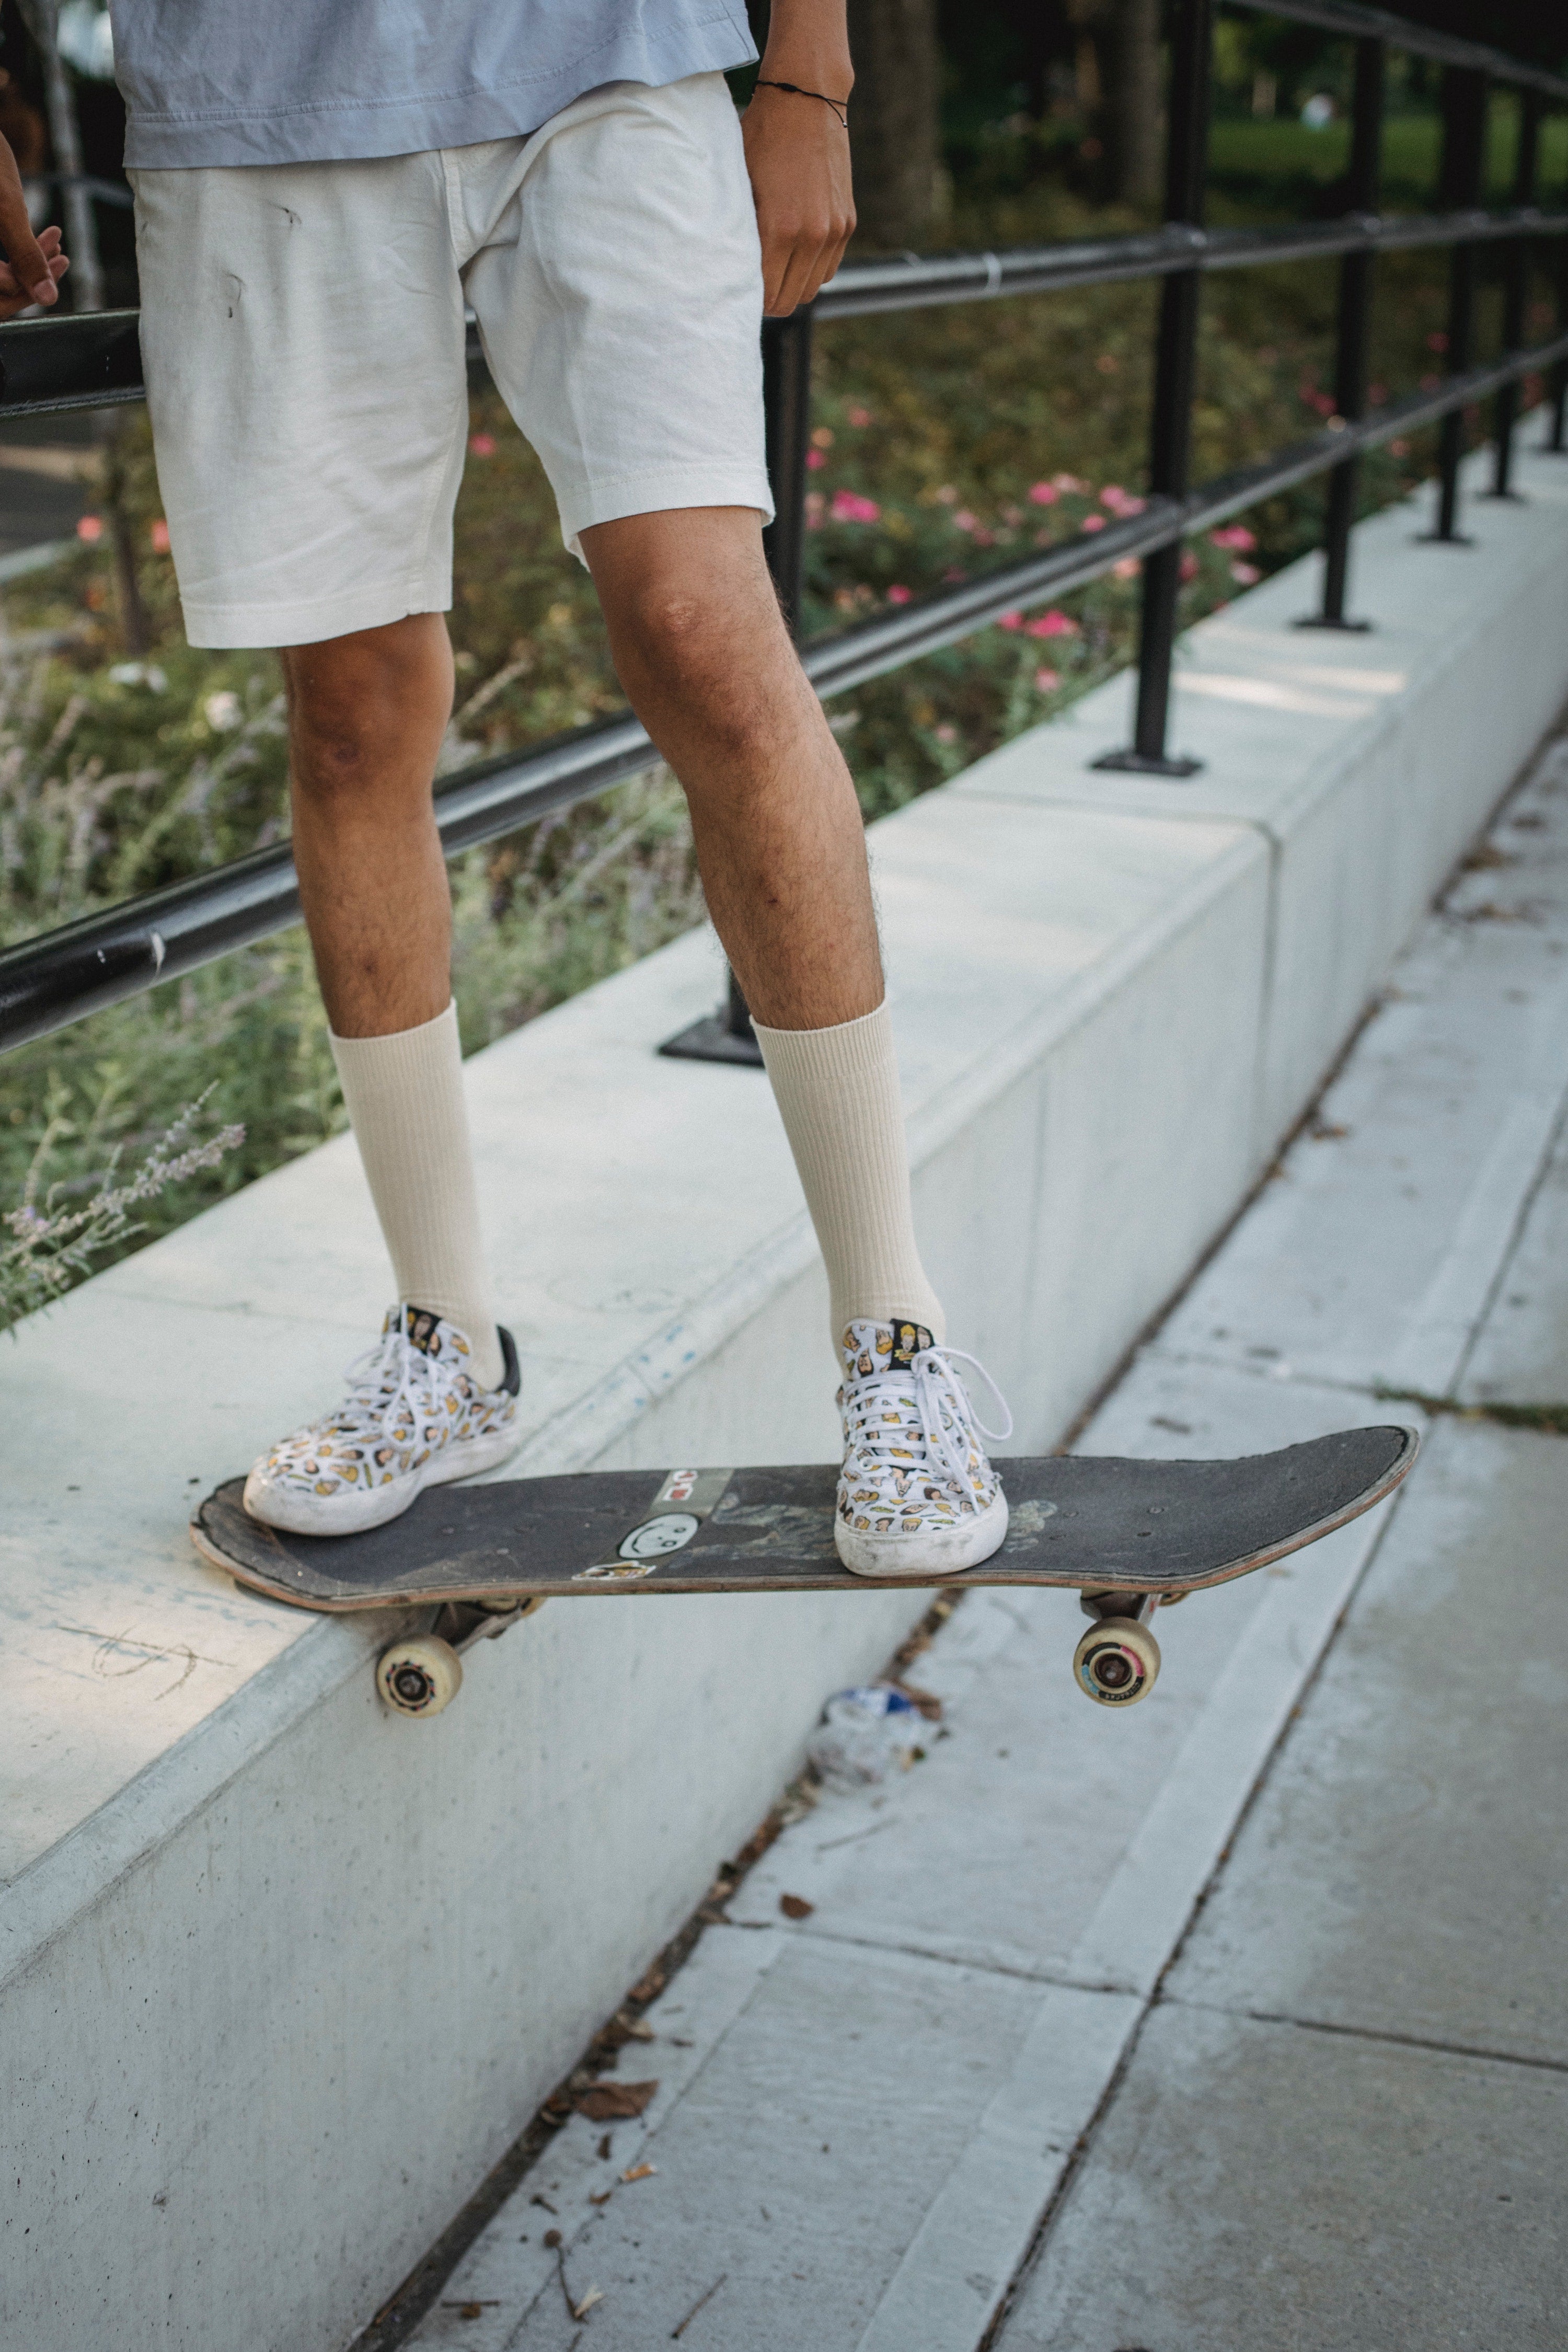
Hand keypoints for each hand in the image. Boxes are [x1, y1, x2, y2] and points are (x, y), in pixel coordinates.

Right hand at [0, 136, 66, 319]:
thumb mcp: (6, 209)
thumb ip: (26, 257)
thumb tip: (48, 300)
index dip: (25, 290)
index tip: (59, 263)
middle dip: (29, 277)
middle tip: (61, 258)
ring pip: (1, 275)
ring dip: (28, 263)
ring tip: (56, 243)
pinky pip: (2, 261)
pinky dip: (20, 251)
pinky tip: (48, 236)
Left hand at [742, 82, 853, 318]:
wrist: (807, 99)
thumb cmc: (763, 136)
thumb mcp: (741, 182)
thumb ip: (742, 229)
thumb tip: (733, 267)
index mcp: (780, 228)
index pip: (767, 293)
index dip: (751, 300)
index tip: (738, 295)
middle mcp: (812, 235)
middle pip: (792, 299)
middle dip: (772, 301)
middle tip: (754, 292)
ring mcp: (834, 230)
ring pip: (813, 288)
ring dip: (793, 287)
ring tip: (775, 275)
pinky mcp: (847, 222)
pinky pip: (829, 267)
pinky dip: (813, 270)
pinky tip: (795, 257)